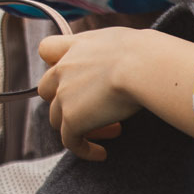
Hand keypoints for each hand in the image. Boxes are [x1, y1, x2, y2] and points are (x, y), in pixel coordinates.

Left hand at [37, 29, 141, 158]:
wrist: (143, 66)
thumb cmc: (146, 52)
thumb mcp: (124, 40)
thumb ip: (113, 48)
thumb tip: (132, 53)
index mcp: (76, 46)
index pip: (47, 50)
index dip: (55, 63)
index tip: (75, 74)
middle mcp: (64, 69)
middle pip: (47, 89)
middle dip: (67, 100)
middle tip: (98, 109)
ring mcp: (64, 95)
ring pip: (57, 117)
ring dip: (80, 126)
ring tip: (113, 130)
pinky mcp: (72, 119)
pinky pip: (70, 141)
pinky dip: (83, 149)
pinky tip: (101, 154)